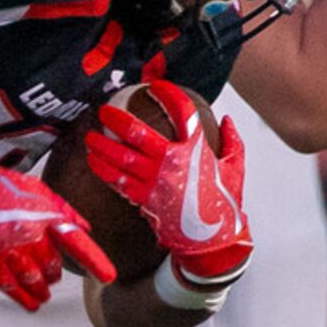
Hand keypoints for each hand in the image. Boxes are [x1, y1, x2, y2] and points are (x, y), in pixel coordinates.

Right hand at [0, 134, 114, 310]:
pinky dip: (20, 297)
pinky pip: (8, 284)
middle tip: (52, 279)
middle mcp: (30, 232)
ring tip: (44, 295)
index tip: (109, 278)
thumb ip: (63, 211)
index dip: (95, 262)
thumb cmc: (0, 184)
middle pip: (53, 266)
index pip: (76, 242)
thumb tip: (85, 228)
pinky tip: (29, 305)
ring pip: (32, 279)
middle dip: (54, 275)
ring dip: (41, 289)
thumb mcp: (37, 191)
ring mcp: (8, 246)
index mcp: (46, 214)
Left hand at [85, 79, 252, 287]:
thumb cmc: (224, 204)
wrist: (211, 240)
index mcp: (197, 150)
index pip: (183, 112)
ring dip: (102, 144)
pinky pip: (117, 181)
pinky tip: (94, 161)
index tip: (156, 86)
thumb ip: (232, 142)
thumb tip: (227, 120)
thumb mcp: (236, 169)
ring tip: (90, 136)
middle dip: (117, 118)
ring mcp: (155, 181)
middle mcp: (173, 162)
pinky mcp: (143, 199)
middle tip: (105, 110)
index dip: (169, 94)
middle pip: (138, 133)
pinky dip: (103, 170)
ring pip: (121, 157)